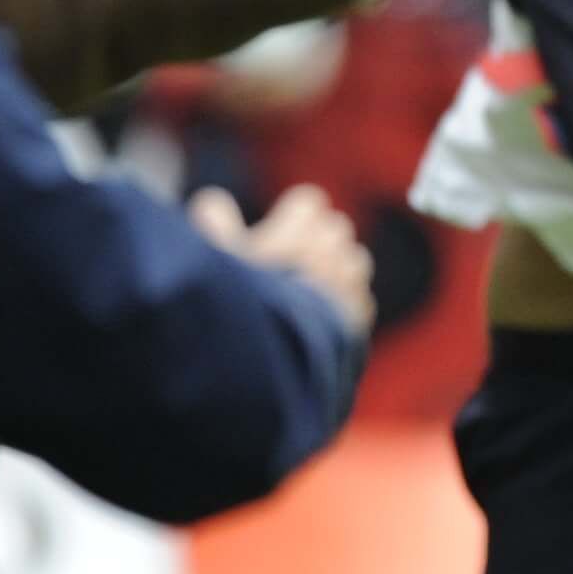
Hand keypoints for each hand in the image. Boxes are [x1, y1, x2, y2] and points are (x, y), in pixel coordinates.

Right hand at [190, 183, 372, 336]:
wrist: (265, 374)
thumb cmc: (233, 312)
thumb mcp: (209, 263)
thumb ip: (213, 223)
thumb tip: (216, 199)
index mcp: (296, 238)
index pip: (310, 202)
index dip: (295, 210)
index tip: (283, 220)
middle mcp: (330, 259)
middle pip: (337, 228)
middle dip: (318, 234)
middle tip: (293, 251)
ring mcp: (349, 291)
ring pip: (356, 259)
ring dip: (339, 264)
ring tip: (311, 280)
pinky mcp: (358, 324)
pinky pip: (363, 299)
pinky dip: (347, 299)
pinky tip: (324, 313)